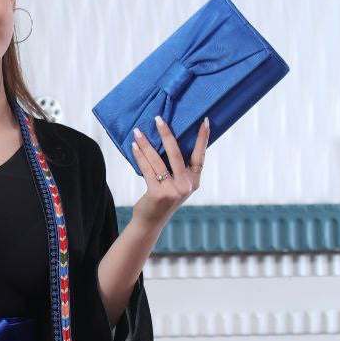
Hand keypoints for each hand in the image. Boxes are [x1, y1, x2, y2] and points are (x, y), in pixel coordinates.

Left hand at [130, 115, 208, 231]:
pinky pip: (147, 170)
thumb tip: (169, 140)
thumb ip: (178, 168)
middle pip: (176, 153)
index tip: (204, 121)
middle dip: (166, 134)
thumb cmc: (163, 198)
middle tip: (158, 118)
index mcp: (194, 181)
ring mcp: (172, 190)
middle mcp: (186, 186)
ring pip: (158, 160)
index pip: (200, 156)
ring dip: (146, 144)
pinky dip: (140, 156)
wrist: (150, 222)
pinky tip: (134, 146)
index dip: (202, 139)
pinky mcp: (158, 194)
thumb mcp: (176, 184)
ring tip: (138, 131)